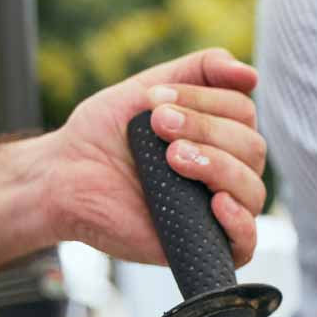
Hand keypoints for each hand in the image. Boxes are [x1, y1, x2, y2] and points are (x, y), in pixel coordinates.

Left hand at [41, 48, 265, 266]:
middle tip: (159, 126)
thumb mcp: (150, 89)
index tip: (157, 103)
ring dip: (218, 168)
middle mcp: (227, 172)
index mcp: (220, 136)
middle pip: (253, 148)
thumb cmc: (104, 136)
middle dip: (207, 131)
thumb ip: (200, 71)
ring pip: (252, 191)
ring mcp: (217, 210)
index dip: (206, 102)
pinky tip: (216, 204)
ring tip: (173, 159)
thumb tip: (252, 76)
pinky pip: (246, 242)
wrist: (64, 177)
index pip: (244, 113)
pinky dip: (239, 222)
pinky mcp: (202, 245)